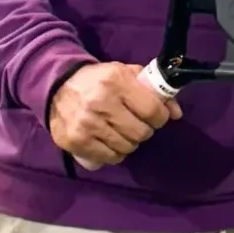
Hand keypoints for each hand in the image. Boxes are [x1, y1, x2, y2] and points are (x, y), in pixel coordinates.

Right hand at [47, 62, 179, 168]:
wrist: (56, 86)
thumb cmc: (98, 79)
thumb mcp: (126, 74)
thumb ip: (153, 89)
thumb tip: (177, 113)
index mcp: (115, 82)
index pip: (152, 111)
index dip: (160, 117)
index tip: (156, 116)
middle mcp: (100, 104)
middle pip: (141, 133)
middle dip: (144, 130)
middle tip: (135, 123)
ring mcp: (86, 125)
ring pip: (127, 148)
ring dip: (129, 142)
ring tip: (120, 130)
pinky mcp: (76, 142)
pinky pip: (109, 158)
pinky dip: (114, 153)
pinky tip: (108, 140)